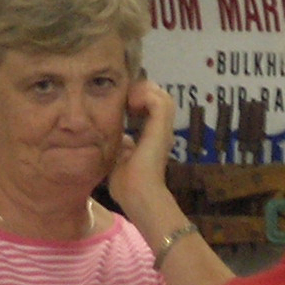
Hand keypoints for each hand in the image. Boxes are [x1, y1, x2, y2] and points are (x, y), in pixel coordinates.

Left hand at [110, 76, 178, 222]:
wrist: (136, 194)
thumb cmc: (127, 184)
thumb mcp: (120, 158)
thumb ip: (122, 145)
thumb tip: (121, 138)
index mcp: (153, 137)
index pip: (151, 108)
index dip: (138, 98)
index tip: (122, 102)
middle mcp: (161, 131)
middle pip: (160, 97)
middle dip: (142, 91)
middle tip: (124, 97)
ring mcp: (163, 129)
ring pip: (163, 96)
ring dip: (144, 92)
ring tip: (129, 99)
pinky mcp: (161, 128)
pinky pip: (159, 101)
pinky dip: (145, 96)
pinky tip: (131, 103)